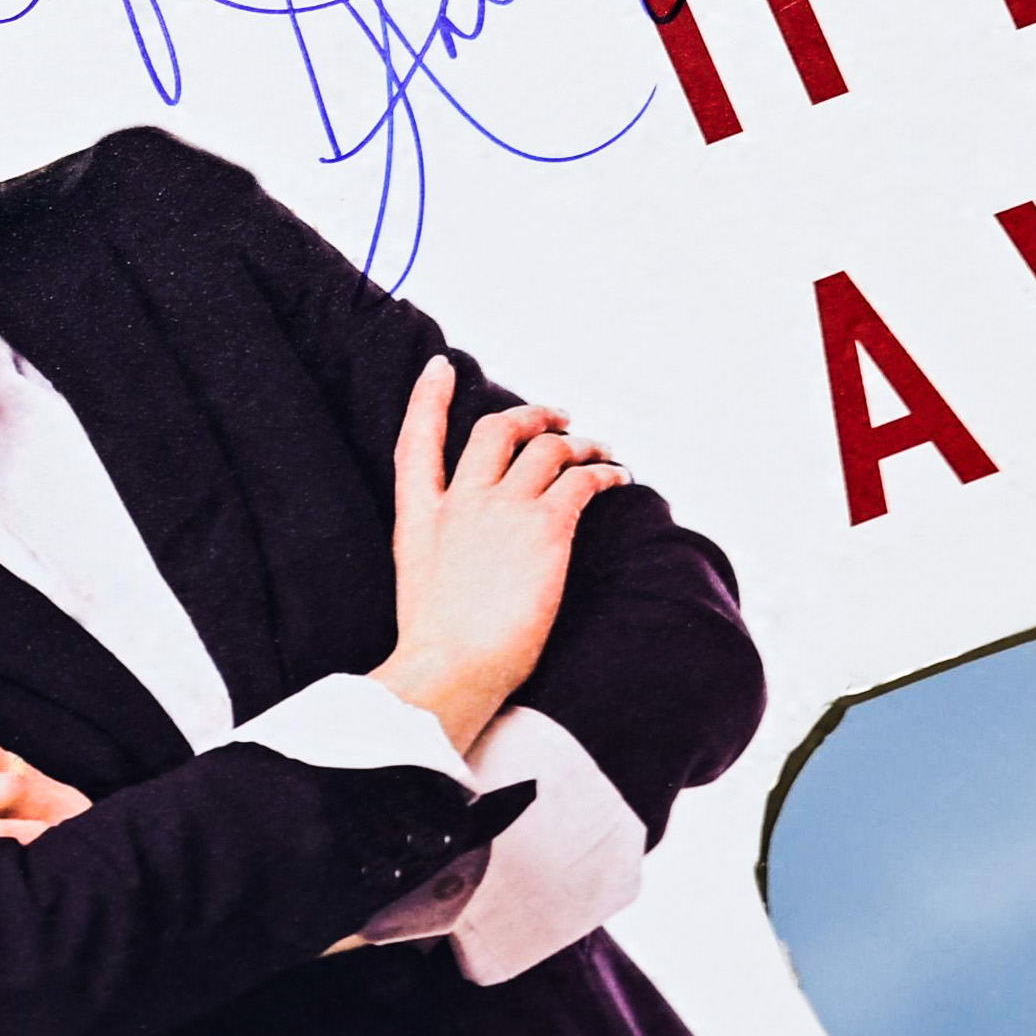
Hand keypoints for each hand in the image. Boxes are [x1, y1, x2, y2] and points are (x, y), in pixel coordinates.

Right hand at [367, 360, 626, 753]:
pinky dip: (606, 472)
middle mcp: (461, 501)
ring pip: (548, 449)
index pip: (415, 441)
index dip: (428, 399)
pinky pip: (584, 480)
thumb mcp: (419, 590)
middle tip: (555, 417)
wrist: (447, 668)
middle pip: (495, 432)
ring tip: (599, 448)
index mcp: (419, 518)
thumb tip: (469, 564)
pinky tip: (619, 478)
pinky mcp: (546, 527)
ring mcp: (503, 510)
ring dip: (578, 442)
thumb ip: (442, 558)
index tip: (440, 367)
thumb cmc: (434, 653)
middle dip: (528, 415)